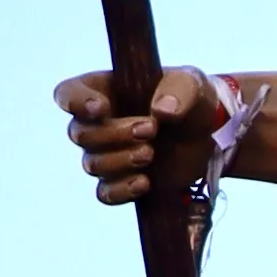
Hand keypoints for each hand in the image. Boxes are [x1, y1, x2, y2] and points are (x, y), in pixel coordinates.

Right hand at [53, 63, 238, 204]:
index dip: (75, 103)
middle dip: (113, 134)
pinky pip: (106, 193)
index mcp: (102, 90)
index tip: (100, 109)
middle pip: (80, 134)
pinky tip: (145, 182)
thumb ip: (178, 90)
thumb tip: (162, 111)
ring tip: (152, 153)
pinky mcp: (122, 180)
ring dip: (121, 160)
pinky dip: (123, 190)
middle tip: (151, 129)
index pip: (68, 94)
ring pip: (92, 165)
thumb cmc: (190, 98)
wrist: (208, 133)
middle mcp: (97, 123)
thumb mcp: (190, 83)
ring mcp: (107, 154)